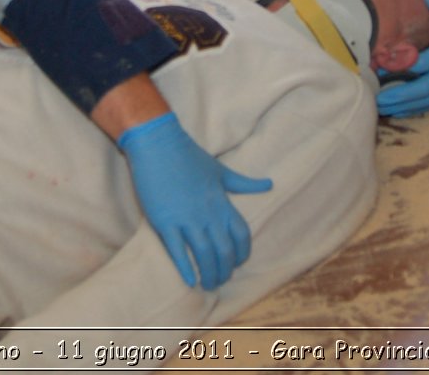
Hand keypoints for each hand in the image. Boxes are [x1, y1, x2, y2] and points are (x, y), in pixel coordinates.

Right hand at [118, 112, 271, 289]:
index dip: (242, 253)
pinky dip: (185, 267)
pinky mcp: (165, 221)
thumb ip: (244, 183)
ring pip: (204, 254)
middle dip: (225, 270)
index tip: (237, 262)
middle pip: (224, 250)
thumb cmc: (189, 156)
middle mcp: (208, 213)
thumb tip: (269, 184)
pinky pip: (177, 251)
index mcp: (222, 201)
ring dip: (208, 273)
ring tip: (207, 284)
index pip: (241, 235)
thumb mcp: (221, 170)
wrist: (158, 144)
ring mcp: (186, 218)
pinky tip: (189, 280)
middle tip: (221, 280)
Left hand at [376, 0, 428, 116]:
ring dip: (401, 106)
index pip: (418, 64)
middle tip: (374, 98)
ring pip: (422, 102)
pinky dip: (413, 109)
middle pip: (416, 91)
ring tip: (380, 109)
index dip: (397, 66)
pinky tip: (399, 112)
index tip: (378, 66)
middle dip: (395, 96)